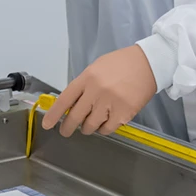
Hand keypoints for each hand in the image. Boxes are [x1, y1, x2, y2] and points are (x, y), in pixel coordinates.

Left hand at [41, 45, 156, 137]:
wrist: (148, 63)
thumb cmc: (122, 64)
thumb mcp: (97, 68)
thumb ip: (84, 85)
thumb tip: (71, 104)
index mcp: (87, 78)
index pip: (65, 99)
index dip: (54, 114)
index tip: (48, 124)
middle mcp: (96, 91)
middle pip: (75, 117)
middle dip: (68, 127)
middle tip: (66, 131)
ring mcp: (110, 103)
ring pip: (90, 126)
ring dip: (87, 128)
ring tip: (90, 123)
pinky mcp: (124, 113)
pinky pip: (107, 129)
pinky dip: (104, 129)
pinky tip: (106, 122)